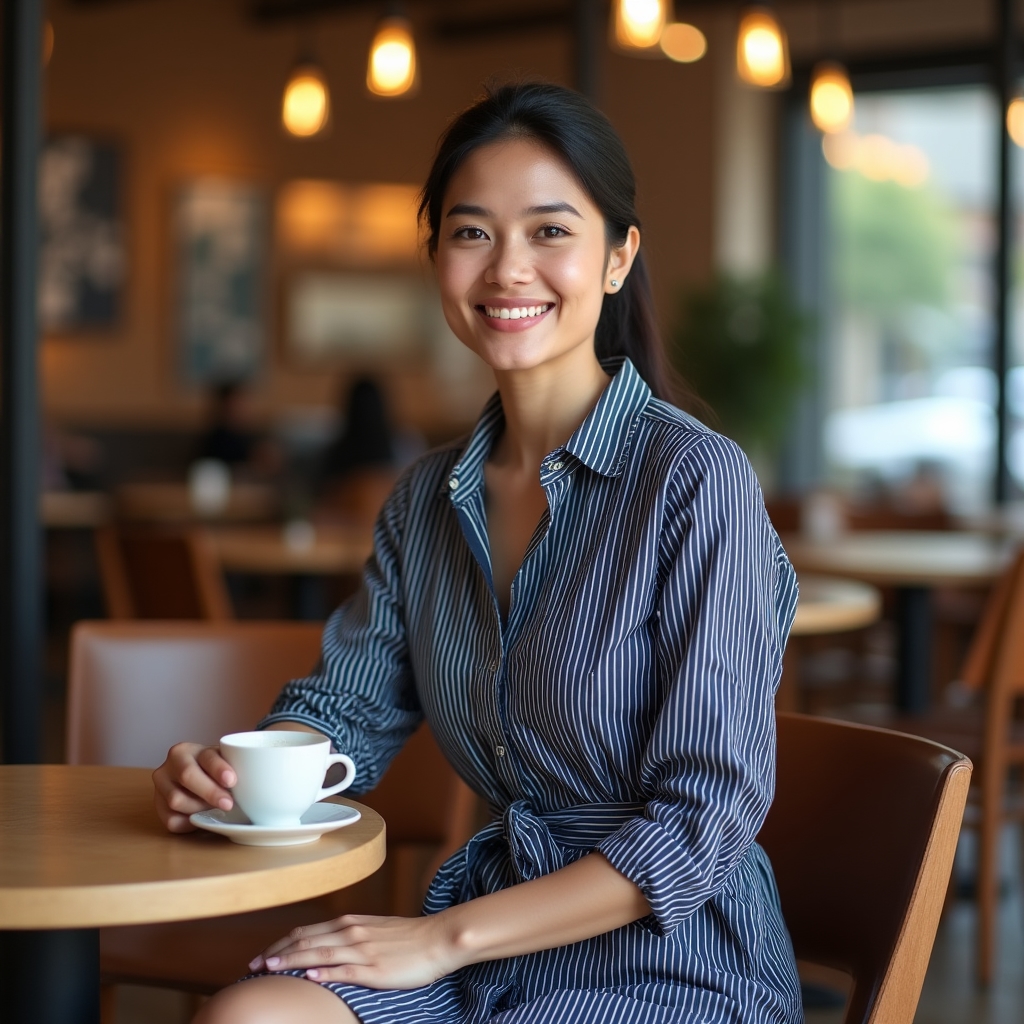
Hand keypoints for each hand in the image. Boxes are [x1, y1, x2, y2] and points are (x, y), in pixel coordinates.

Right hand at [152, 742, 235, 832]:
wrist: (194, 778)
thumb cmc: (214, 771)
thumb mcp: (224, 762)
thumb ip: (235, 766)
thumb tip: (255, 784)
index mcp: (189, 749)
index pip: (205, 757)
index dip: (219, 769)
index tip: (232, 780)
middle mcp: (171, 764)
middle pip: (187, 777)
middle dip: (210, 792)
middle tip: (228, 804)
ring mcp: (161, 785)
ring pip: (177, 800)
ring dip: (200, 808)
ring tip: (215, 809)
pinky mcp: (157, 806)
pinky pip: (171, 820)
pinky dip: (188, 823)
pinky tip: (199, 818)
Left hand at [251, 913, 461, 989]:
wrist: (438, 939)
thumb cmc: (407, 938)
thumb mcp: (374, 931)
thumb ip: (349, 938)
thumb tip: (325, 950)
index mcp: (350, 923)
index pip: (306, 932)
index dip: (281, 943)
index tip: (262, 955)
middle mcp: (352, 932)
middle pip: (306, 941)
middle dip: (277, 952)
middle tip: (253, 965)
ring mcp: (362, 950)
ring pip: (320, 953)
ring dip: (292, 960)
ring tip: (270, 968)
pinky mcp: (375, 968)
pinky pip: (346, 970)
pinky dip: (326, 972)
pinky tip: (311, 977)